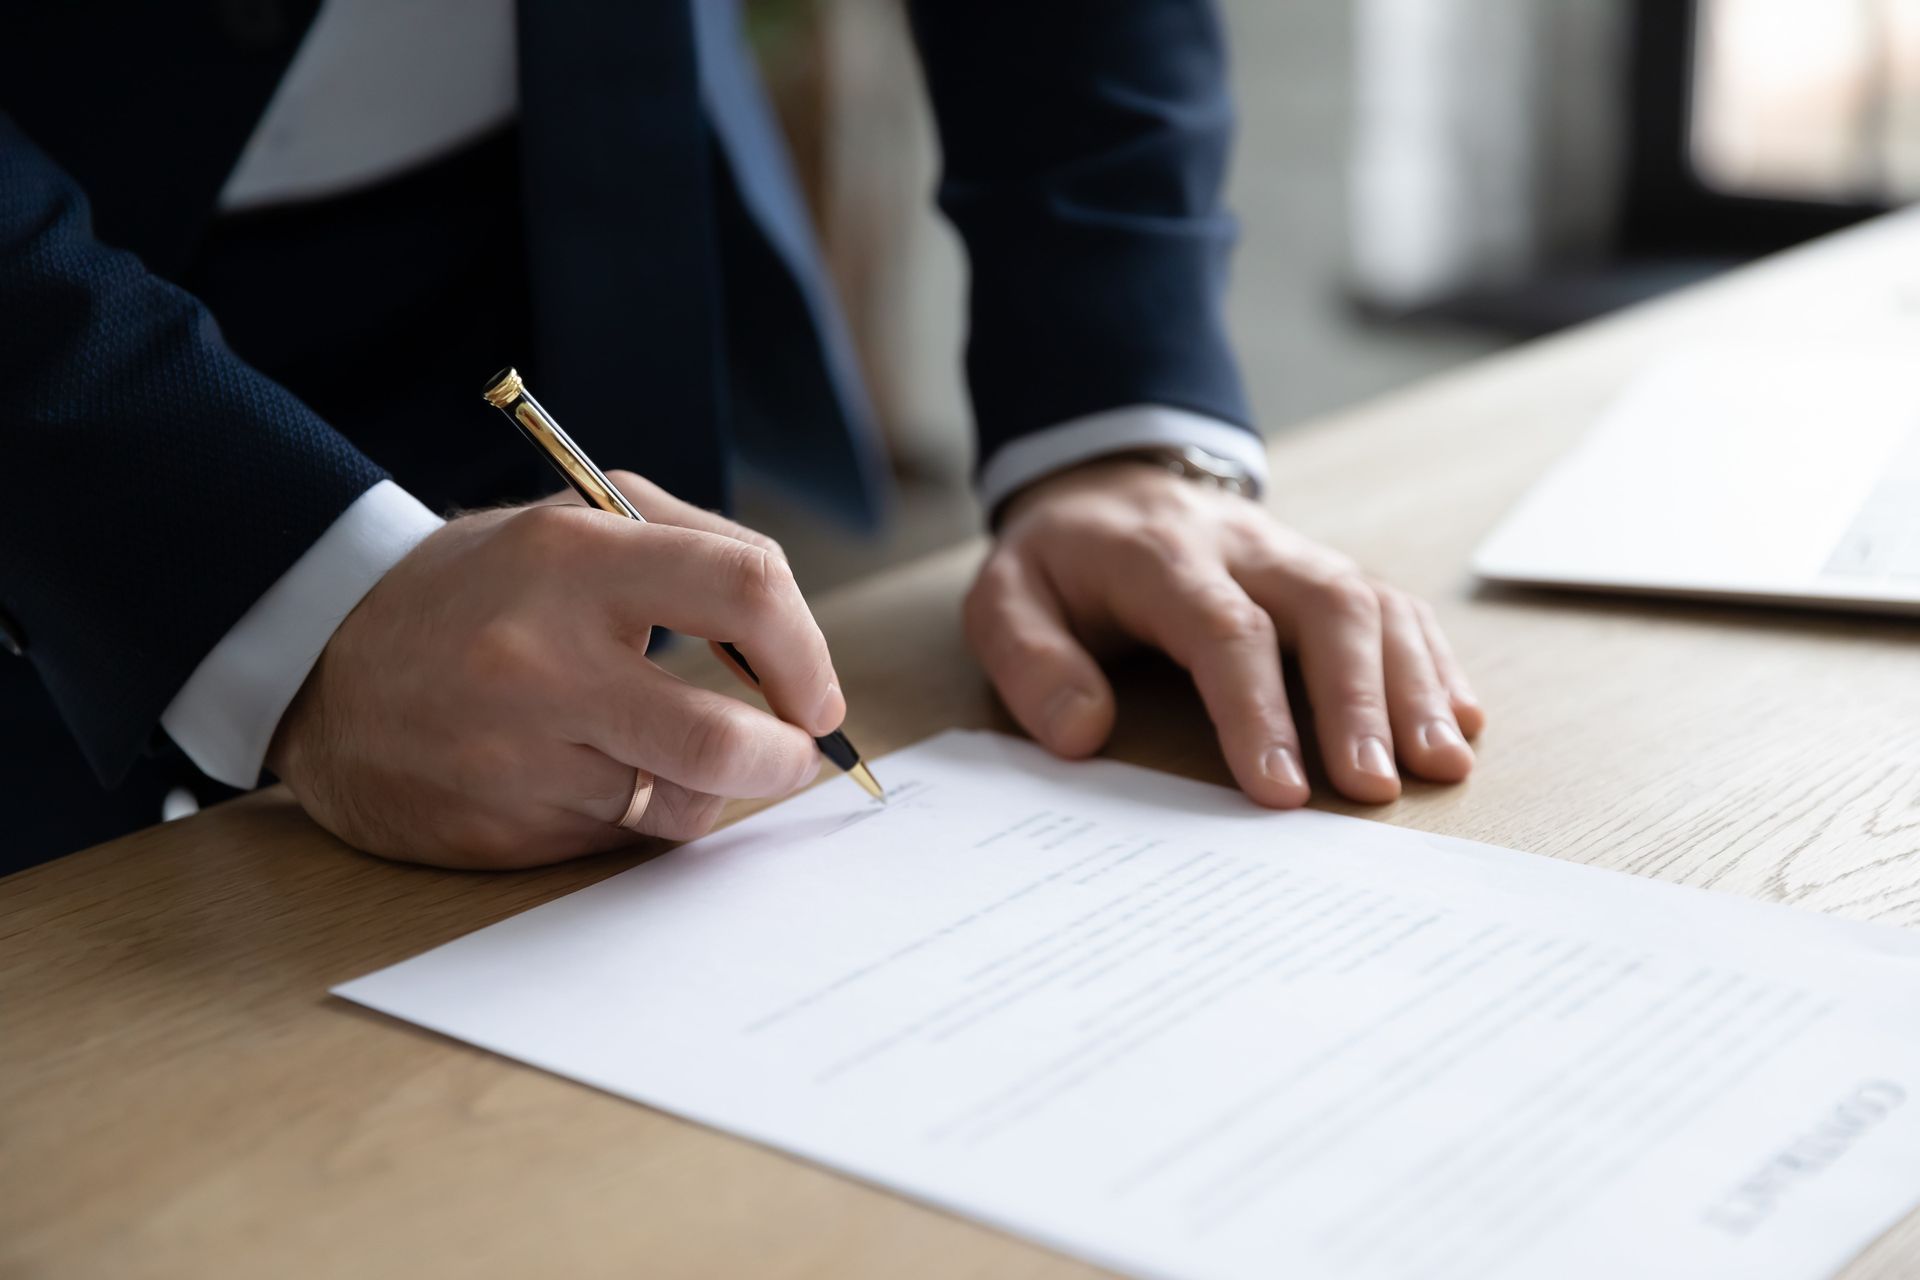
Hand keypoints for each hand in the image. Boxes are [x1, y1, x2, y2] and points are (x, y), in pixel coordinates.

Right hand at [268, 473, 843, 868]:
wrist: (322, 660)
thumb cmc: (479, 588)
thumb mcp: (574, 524)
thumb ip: (697, 552)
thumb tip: (798, 649)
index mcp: (573, 556)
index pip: (746, 589)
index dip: (807, 650)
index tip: (816, 690)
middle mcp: (542, 660)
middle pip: (725, 742)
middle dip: (787, 759)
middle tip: (794, 753)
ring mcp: (516, 756)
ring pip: (679, 805)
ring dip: (701, 788)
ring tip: (661, 750)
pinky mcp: (500, 831)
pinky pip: (618, 839)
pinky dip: (630, 813)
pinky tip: (582, 775)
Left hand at [964, 460, 1484, 806]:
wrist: (1109, 485)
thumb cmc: (1061, 563)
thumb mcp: (1005, 599)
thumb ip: (1031, 662)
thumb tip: (1083, 732)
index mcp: (1162, 557)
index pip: (1224, 629)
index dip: (1256, 709)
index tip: (1279, 790)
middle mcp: (1247, 549)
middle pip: (1326, 607)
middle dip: (1358, 700)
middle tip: (1375, 788)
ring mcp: (1297, 557)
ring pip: (1374, 604)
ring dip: (1414, 687)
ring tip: (1440, 766)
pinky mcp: (1325, 575)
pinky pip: (1396, 608)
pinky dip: (1434, 664)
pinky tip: (1461, 722)